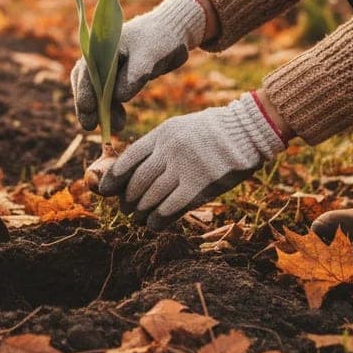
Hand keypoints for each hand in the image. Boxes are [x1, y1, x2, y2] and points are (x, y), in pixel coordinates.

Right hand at [72, 0, 206, 132]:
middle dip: (88, 106)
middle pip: (86, 83)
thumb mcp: (149, 54)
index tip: (88, 107)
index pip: (86, 70)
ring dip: (102, 112)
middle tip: (90, 126)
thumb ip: (135, 74)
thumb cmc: (160, 38)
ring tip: (115, 128)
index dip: (84, 89)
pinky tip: (120, 123)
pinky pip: (110, 97)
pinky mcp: (117, 79)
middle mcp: (99, 58)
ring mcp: (107, 70)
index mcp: (101, 47)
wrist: (172, 34)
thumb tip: (119, 97)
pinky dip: (113, 110)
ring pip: (98, 93)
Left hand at [98, 93, 285, 228]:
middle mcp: (169, 149)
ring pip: (152, 196)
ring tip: (137, 218)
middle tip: (125, 209)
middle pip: (138, 181)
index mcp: (162, 133)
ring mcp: (184, 167)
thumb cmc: (211, 132)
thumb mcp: (179, 128)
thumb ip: (157, 146)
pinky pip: (171, 207)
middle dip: (127, 198)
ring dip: (141, 211)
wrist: (247, 130)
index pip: (128, 158)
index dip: (113, 177)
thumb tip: (131, 170)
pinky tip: (153, 224)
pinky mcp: (200, 184)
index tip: (105, 190)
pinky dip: (158, 218)